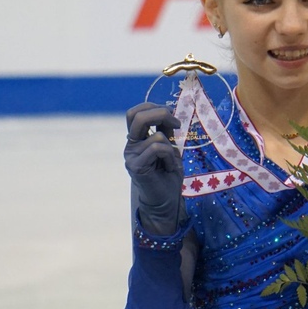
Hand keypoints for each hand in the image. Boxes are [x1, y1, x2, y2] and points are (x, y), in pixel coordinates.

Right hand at [125, 102, 183, 234]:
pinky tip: (169, 168)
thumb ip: (165, 131)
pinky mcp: (136, 166)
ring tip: (171, 162)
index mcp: (136, 138)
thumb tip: (167, 113)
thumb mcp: (170, 147)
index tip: (172, 117)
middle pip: (137, 116)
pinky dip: (170, 157)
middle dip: (161, 114)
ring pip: (156, 136)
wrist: (165, 201)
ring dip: (172, 148)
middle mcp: (130, 145)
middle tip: (176, 124)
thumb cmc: (168, 174)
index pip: (135, 113)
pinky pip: (157, 149)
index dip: (153, 107)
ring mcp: (131, 155)